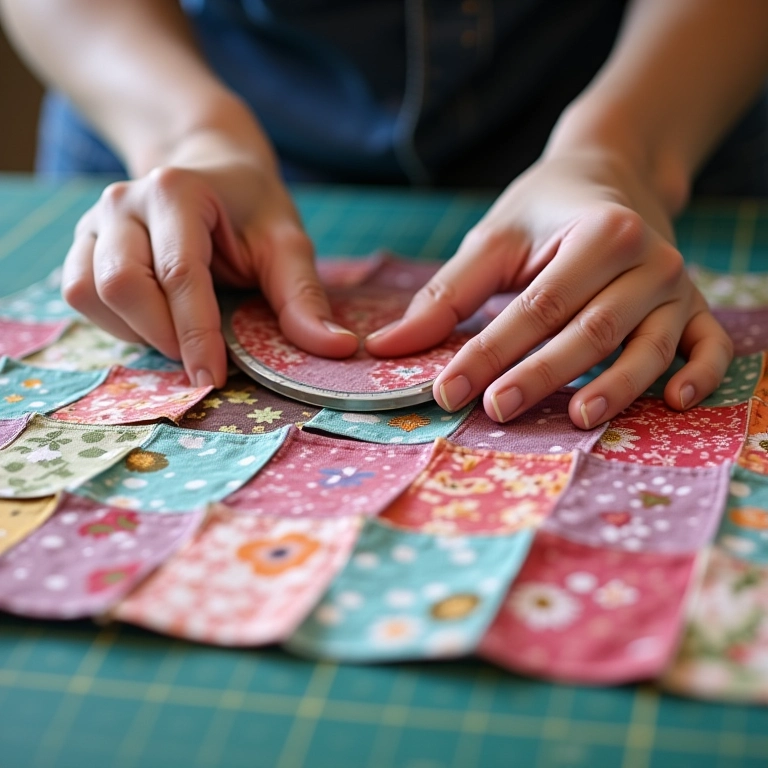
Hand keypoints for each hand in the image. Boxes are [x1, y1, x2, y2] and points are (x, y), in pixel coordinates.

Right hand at [61, 157, 357, 386]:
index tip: (212, 380)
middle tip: (203, 356)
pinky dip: (116, 322)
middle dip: (163, 335)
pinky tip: (155, 321)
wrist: (211, 170)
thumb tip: (337, 349)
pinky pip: (79, 294)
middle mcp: (124, 201)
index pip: (180, 275)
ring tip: (181, 334)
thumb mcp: (287, 244)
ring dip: (136, 330)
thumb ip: (304, 297)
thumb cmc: (252, 210)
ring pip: (90, 292)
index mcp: (177, 191)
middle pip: (121, 285)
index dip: (196, 335)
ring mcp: (95, 220)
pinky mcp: (82, 242)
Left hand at [364, 149, 732, 427]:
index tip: (448, 390)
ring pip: (648, 347)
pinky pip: (708, 344)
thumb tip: (387, 346)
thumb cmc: (546, 209)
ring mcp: (678, 288)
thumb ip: (446, 294)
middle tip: (495, 410)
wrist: (613, 173)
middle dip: (541, 374)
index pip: (537, 306)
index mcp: (600, 233)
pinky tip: (675, 402)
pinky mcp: (695, 308)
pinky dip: (700, 373)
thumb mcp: (494, 239)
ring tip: (579, 419)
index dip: (490, 351)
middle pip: (591, 330)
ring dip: (615, 386)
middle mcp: (649, 260)